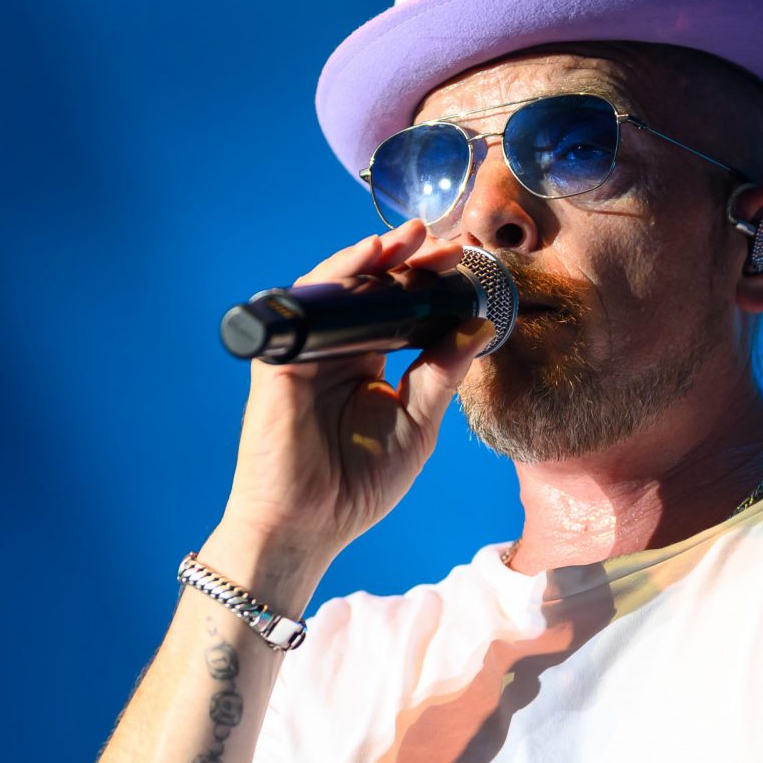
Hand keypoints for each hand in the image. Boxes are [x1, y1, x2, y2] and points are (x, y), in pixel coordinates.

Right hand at [214, 221, 488, 574]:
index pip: (399, 310)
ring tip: (412, 237)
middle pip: (372, 290)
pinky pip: (311, 304)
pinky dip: (338, 276)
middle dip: (407, 261)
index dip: (428, 285)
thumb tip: (479, 325)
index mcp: (368, 364)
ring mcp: (308, 350)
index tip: (462, 265)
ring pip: (341, 287)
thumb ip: (442, 374)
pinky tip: (368, 259)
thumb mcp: (417, 425)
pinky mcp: (283, 357)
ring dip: (375, 257)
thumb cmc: (358, 486)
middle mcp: (337, 350)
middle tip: (442, 242)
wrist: (308, 525)